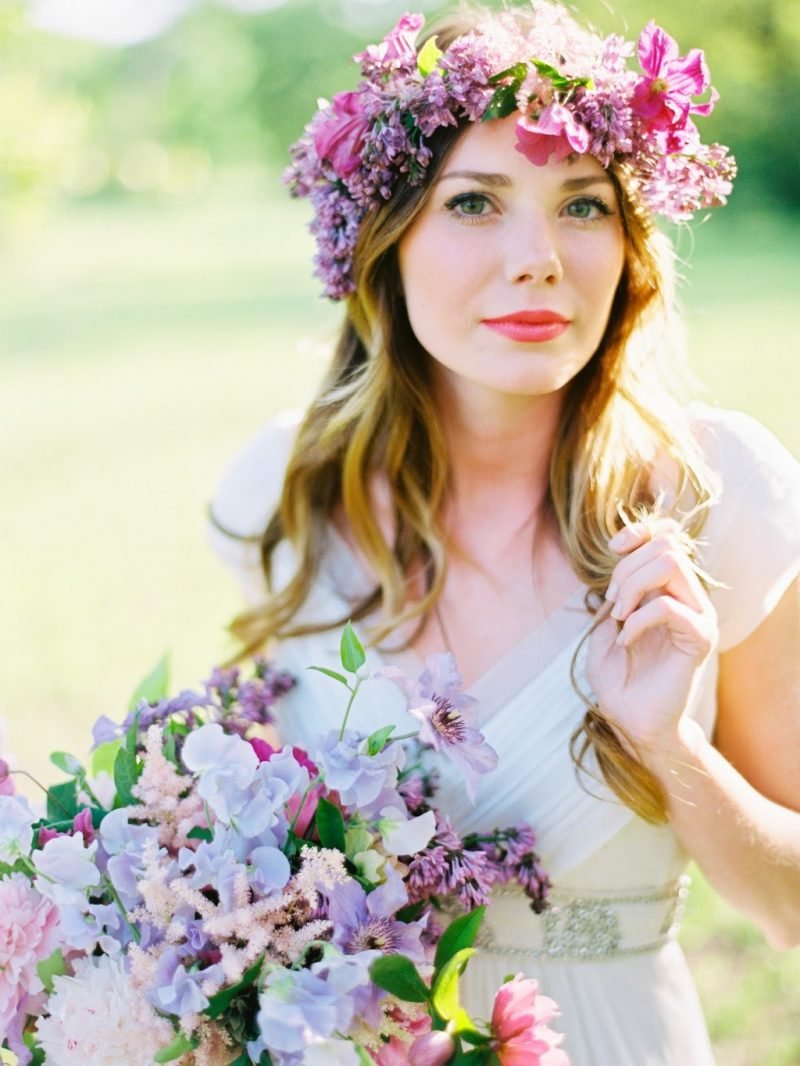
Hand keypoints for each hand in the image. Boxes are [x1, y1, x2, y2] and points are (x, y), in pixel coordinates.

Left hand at [586, 520, 717, 750]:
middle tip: (612, 603)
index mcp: (669, 589)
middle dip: (627, 568)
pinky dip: (637, 619)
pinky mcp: (699, 638)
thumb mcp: (606, 623)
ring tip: (619, 617)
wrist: (630, 719)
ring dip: (633, 585)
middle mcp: (689, 597)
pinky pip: (668, 607)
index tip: (613, 547)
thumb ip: (616, 589)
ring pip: (671, 564)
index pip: (668, 537)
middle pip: (666, 546)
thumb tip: (619, 555)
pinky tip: (626, 640)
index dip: (640, 531)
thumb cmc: (617, 676)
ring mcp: (698, 616)